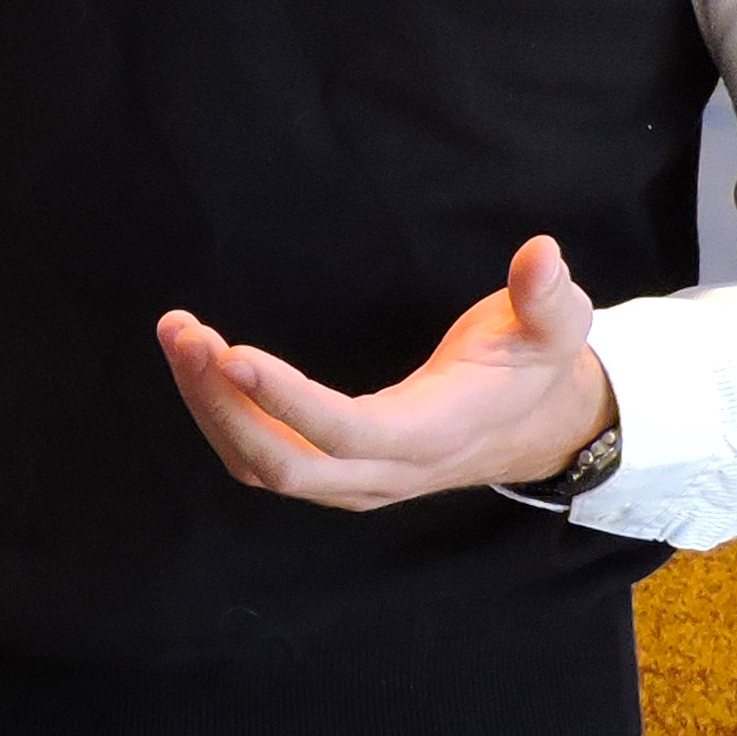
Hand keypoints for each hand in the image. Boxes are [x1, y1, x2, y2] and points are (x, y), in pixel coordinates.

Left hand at [159, 235, 620, 510]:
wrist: (530, 423)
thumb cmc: (532, 365)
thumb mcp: (557, 327)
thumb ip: (547, 297)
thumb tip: (542, 254)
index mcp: (437, 434)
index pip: (351, 431)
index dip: (287, 400)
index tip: (232, 352)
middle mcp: (388, 472)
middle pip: (286, 463)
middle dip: (223, 403)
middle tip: (185, 333)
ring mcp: (354, 481)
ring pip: (261, 466)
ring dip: (208, 405)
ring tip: (179, 335)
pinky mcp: (331, 472)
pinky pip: (259, 458)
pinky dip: (219, 415)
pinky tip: (197, 363)